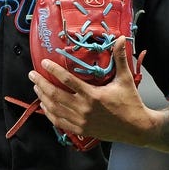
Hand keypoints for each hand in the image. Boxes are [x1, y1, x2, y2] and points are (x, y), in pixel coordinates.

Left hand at [29, 37, 154, 145]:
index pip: (67, 80)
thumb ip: (120, 58)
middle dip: (41, 84)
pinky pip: (59, 122)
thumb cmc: (131, 102)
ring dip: (43, 97)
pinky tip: (44, 106)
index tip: (43, 63)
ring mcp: (81, 121)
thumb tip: (119, 39)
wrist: (136, 128)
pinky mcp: (81, 130)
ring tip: (36, 87)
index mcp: (93, 95)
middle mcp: (84, 109)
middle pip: (55, 95)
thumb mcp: (125, 79)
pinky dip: (49, 113)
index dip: (53, 70)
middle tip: (32, 75)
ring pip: (55, 109)